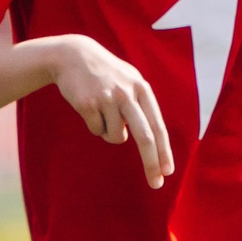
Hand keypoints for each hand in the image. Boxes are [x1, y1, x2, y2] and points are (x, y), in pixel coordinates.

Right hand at [43, 36, 172, 186]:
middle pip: (145, 137)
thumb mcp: (129, 82)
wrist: (73, 56)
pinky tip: (90, 107)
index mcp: (142, 89)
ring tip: (103, 112)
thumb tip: (151, 142)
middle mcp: (127, 94)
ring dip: (109, 132)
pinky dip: (94, 125)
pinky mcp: (88, 104)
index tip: (168, 171)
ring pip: (116, 137)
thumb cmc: (105, 74)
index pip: (158, 126)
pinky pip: (96, 130)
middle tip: (156, 184)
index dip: (164, 150)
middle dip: (151, 163)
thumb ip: (141, 107)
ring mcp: (107, 99)